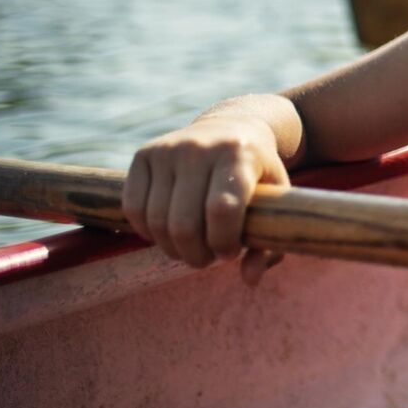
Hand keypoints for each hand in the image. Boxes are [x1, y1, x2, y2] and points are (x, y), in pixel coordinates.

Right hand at [122, 116, 288, 283]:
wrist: (231, 127)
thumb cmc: (257, 175)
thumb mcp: (275, 202)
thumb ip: (270, 243)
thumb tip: (251, 280)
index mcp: (240, 155)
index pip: (222, 210)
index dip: (223, 242)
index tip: (230, 253)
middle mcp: (200, 148)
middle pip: (184, 222)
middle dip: (195, 254)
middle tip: (207, 259)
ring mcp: (168, 149)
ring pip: (156, 219)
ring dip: (172, 248)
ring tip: (190, 249)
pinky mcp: (143, 154)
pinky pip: (132, 208)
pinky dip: (147, 232)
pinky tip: (166, 234)